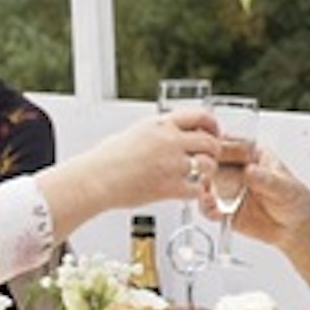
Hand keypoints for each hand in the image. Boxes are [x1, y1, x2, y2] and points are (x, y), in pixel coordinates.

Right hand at [38, 108, 219, 241]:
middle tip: (209, 159)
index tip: (214, 132)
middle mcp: (169, 141)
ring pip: (208, 164)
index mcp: (161, 124)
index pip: (200, 116)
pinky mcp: (169, 187)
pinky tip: (186, 191)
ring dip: (207, 171)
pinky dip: (195, 192)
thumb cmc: (107, 159)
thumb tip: (173, 135)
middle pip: (210, 141)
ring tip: (198, 176)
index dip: (213, 125)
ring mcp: (171, 164)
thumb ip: (158, 132)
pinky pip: (196, 189)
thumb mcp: (135, 133)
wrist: (95, 179)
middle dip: (213, 152)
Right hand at [200, 148, 309, 250]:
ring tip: (209, 197)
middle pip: (214, 162)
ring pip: (207, 183)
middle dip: (206, 167)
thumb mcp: (286, 188)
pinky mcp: (224, 207)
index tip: (214, 153)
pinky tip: (216, 212)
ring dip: (203, 189)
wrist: (295, 229)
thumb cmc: (295, 202)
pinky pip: (209, 206)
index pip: (232, 144)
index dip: (220, 146)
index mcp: (253, 155)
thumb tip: (251, 171)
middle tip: (207, 175)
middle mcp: (237, 169)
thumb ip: (267, 180)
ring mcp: (229, 188)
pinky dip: (208, 209)